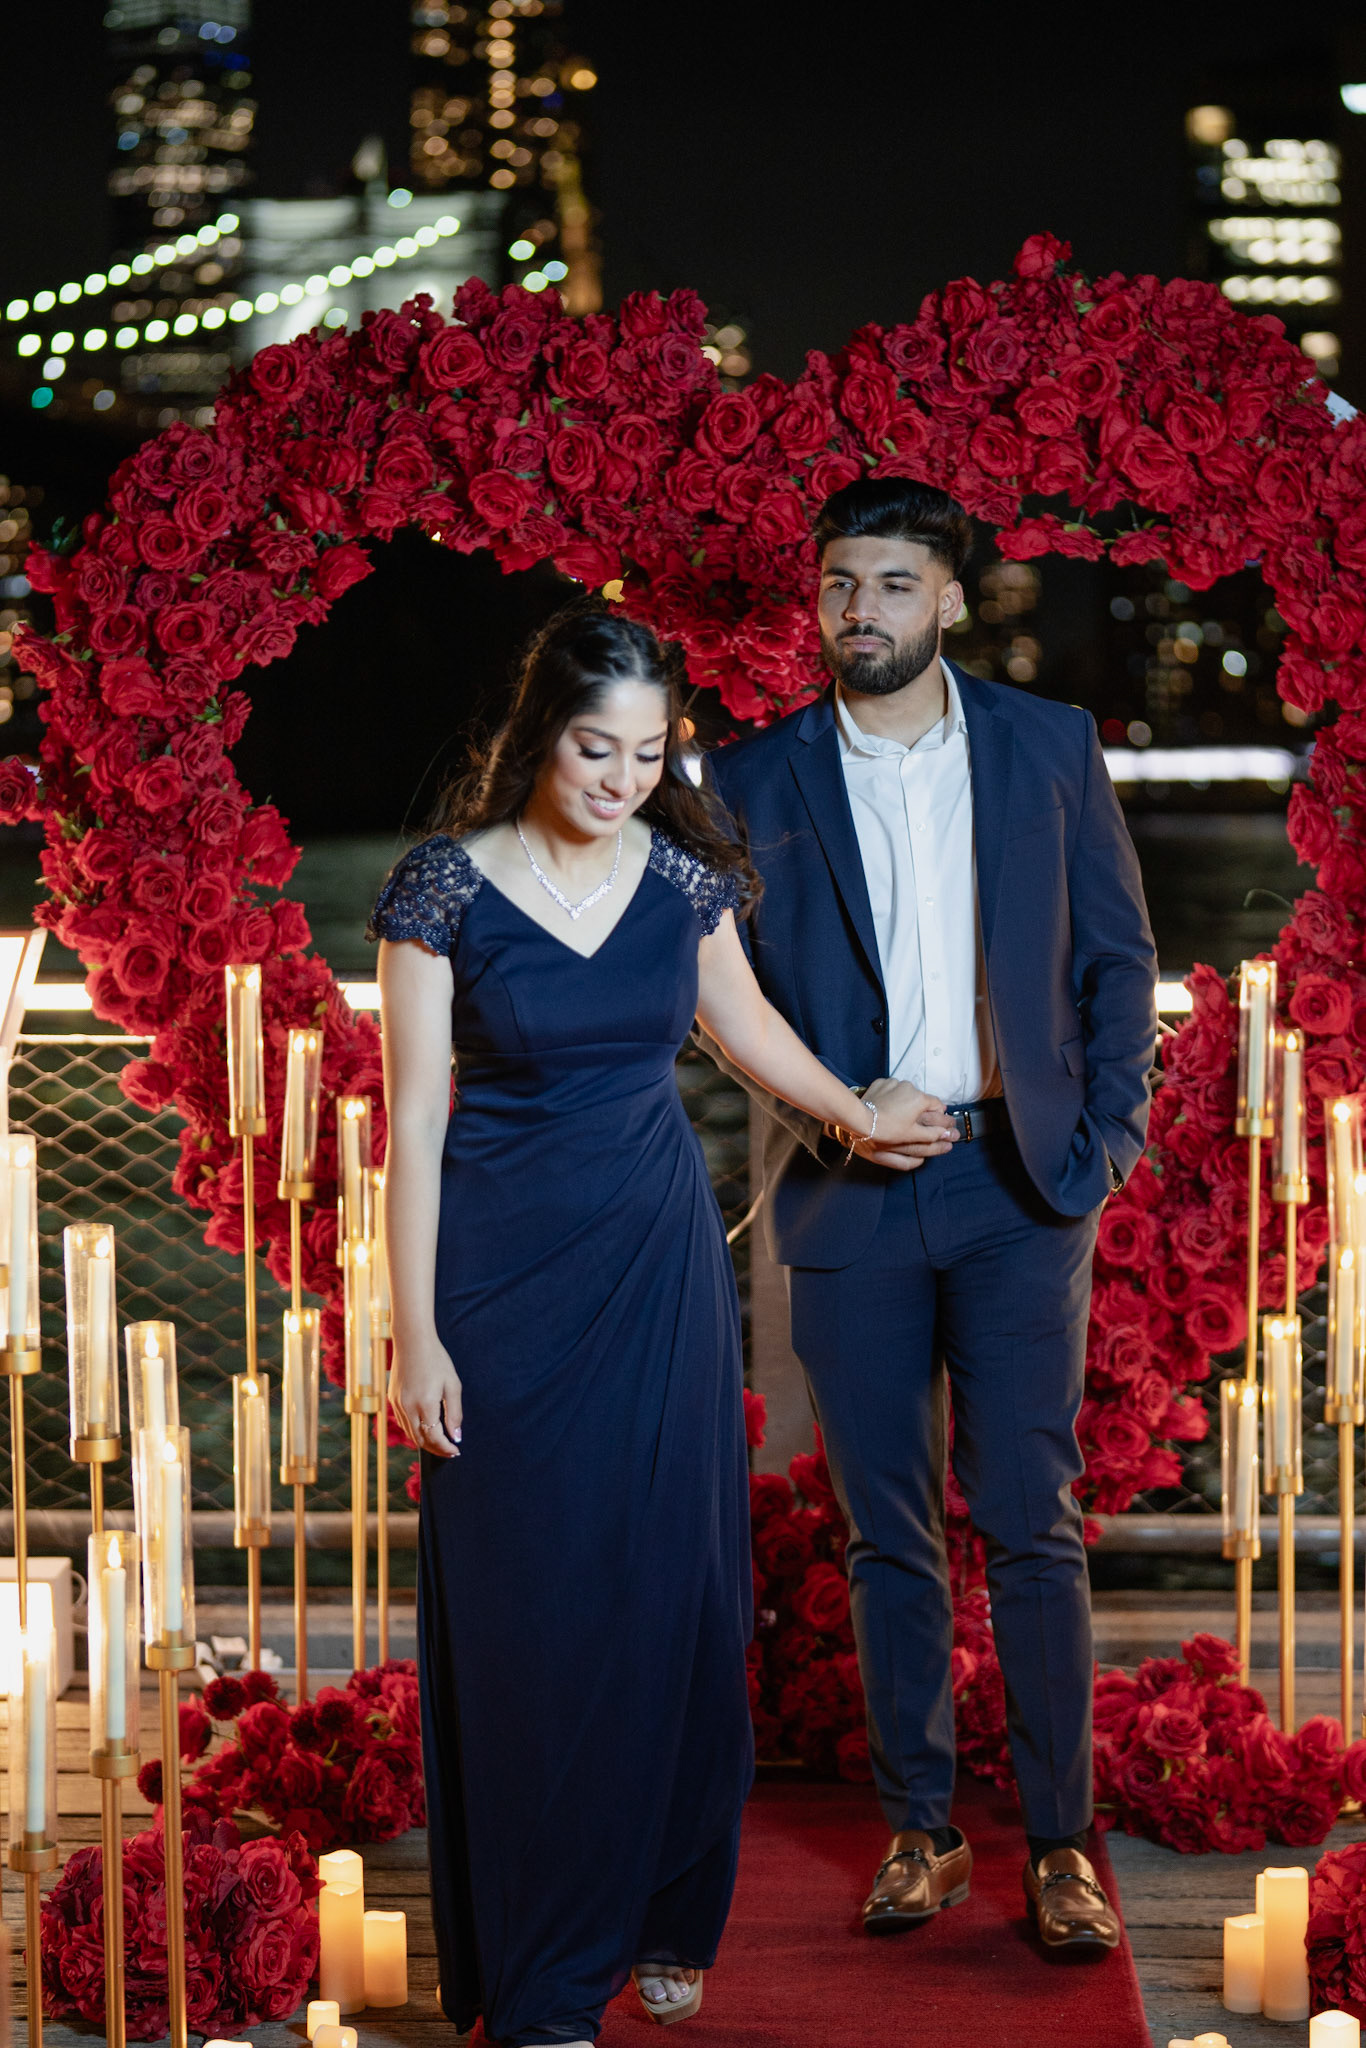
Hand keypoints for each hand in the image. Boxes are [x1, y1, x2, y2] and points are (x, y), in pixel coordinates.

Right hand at [389, 1332, 462, 1456]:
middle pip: (420, 1440)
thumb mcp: (452, 1384)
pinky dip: (414, 1430)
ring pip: (410, 1433)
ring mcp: (398, 1404)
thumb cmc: (436, 1360)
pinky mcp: (392, 1399)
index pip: (434, 1437)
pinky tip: (425, 1427)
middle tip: (450, 1451)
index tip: (456, 1451)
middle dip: (436, 1449)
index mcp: (426, 1403)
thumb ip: (455, 1413)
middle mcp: (408, 1407)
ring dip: (424, 1441)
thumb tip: (456, 1436)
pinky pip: (403, 1422)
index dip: (446, 1448)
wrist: (412, 1341)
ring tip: (440, 1442)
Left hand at [855, 1078, 958, 1169]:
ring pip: (905, 1092)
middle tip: (908, 1121)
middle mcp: (909, 1086)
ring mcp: (894, 1082)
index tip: (930, 1122)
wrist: (861, 1120)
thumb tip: (948, 1133)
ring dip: (904, 1101)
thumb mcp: (913, 1135)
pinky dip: (891, 1096)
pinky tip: (885, 1107)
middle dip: (917, 1108)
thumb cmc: (887, 1129)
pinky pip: (891, 1088)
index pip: (937, 1104)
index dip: (936, 1114)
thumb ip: (933, 1133)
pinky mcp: (882, 1082)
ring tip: (894, 1114)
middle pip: (920, 1097)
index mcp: (920, 1098)